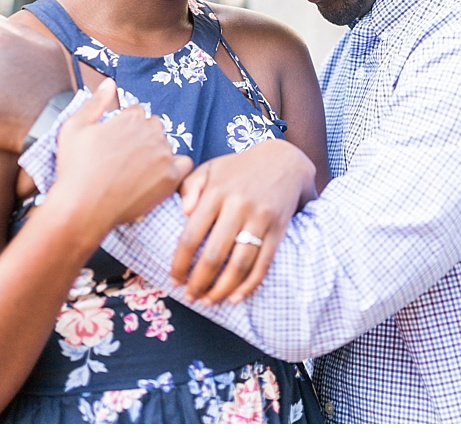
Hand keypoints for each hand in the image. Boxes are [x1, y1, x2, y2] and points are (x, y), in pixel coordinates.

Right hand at [45, 80, 194, 240]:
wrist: (81, 207)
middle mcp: (151, 132)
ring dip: (156, 152)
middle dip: (143, 137)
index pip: (138, 112)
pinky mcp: (170, 177)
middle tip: (125, 157)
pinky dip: (174, 168)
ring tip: (136, 170)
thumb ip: (95, 102)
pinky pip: (184, 164)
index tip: (116, 141)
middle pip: (155, 127)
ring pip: (167, 145)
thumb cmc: (74, 168)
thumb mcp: (74, 128)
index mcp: (131, 118)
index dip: (126, 126)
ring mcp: (163, 155)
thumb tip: (109, 83)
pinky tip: (158, 175)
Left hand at [171, 138, 316, 304]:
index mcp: (217, 193)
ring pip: (239, 264)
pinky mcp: (279, 228)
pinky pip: (264, 262)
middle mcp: (239, 206)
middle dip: (198, 282)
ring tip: (210, 301)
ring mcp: (261, 218)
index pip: (191, 236)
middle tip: (190, 296)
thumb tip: (182, 211)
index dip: (179, 263)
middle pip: (214, 255)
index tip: (173, 279)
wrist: (286, 160)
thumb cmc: (240, 168)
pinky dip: (250, 284)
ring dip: (222, 288)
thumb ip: (190, 185)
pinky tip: (236, 297)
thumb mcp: (211, 168)